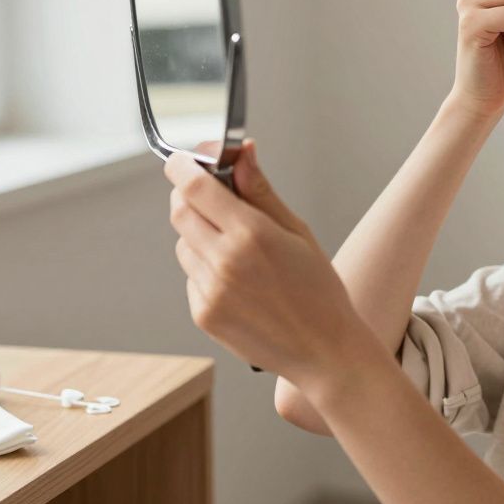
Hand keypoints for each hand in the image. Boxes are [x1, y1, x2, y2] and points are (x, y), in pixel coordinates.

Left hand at [164, 138, 369, 381]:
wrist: (324, 350)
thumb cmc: (319, 290)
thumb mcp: (297, 231)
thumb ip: (261, 190)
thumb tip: (242, 153)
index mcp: (251, 234)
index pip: (193, 186)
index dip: (183, 166)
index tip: (185, 161)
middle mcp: (225, 261)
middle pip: (180, 212)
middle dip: (189, 197)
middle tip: (212, 198)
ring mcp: (211, 290)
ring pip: (184, 245)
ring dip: (199, 236)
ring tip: (238, 251)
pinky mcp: (204, 314)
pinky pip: (192, 277)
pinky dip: (206, 270)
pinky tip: (240, 282)